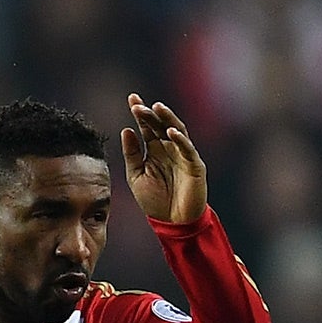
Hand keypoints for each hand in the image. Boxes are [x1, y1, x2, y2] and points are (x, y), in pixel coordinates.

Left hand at [122, 94, 207, 225]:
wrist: (172, 223)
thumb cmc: (155, 201)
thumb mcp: (136, 176)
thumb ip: (131, 154)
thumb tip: (126, 130)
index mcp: (154, 149)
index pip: (147, 126)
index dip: (140, 113)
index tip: (131, 99)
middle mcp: (169, 148)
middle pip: (160, 125)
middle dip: (150, 113)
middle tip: (138, 105)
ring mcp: (183, 155)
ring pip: (177, 131)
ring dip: (167, 119)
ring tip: (157, 108)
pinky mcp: (195, 165)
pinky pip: (188, 149)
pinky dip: (180, 140)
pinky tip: (170, 132)